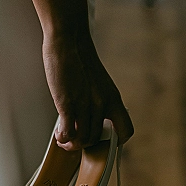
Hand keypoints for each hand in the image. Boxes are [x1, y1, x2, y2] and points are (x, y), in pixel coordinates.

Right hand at [42, 32, 133, 150]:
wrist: (69, 40)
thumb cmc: (79, 58)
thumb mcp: (98, 83)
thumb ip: (98, 100)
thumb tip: (90, 117)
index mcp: (113, 99)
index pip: (126, 131)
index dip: (117, 141)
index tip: (104, 141)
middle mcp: (103, 105)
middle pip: (98, 140)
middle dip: (85, 145)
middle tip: (74, 141)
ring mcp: (86, 106)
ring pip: (83, 140)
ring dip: (72, 144)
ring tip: (64, 139)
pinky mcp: (68, 104)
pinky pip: (69, 133)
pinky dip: (63, 138)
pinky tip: (58, 134)